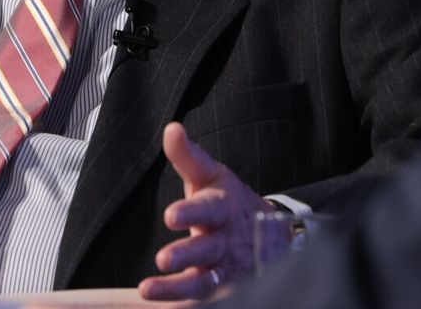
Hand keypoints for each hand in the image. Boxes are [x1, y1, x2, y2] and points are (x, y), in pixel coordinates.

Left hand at [138, 121, 260, 301]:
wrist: (272, 239)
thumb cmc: (230, 204)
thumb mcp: (212, 177)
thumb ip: (188, 157)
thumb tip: (171, 129)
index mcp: (222, 209)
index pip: (207, 209)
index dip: (190, 212)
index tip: (170, 215)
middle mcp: (225, 241)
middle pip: (207, 250)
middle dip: (186, 254)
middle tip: (163, 259)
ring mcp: (226, 271)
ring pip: (205, 283)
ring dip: (178, 288)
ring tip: (148, 290)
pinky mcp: (223, 292)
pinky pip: (206, 301)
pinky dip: (189, 306)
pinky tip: (165, 308)